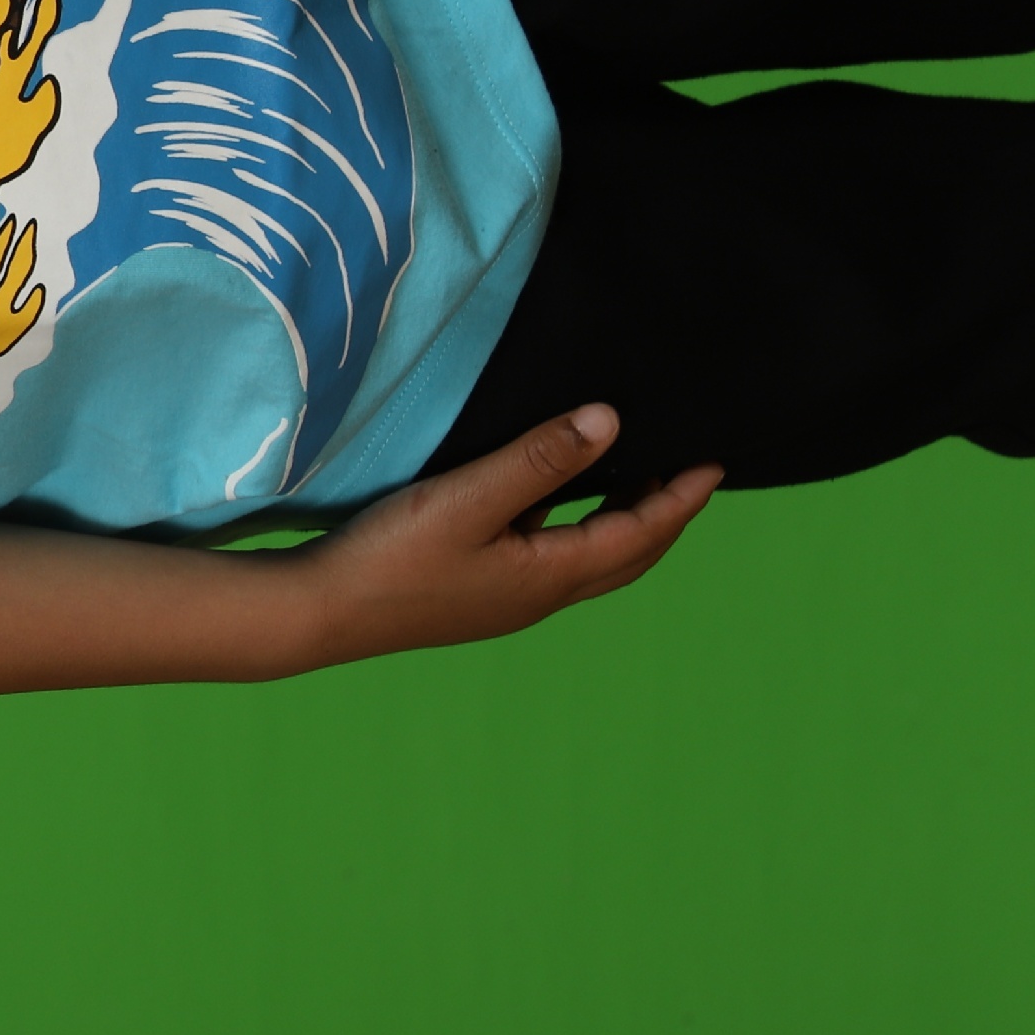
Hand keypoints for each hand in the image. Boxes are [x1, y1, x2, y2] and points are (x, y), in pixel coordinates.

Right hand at [296, 405, 719, 664]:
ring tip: (628, 479)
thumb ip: (538, 460)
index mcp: (550, 575)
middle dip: (662, 517)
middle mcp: (538, 595)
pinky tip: (546, 504)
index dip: (680, 499)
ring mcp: (505, 599)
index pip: (639, 534)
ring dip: (618, 525)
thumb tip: (610, 421)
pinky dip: (572, 530)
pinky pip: (548, 559)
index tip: (714, 463)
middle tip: (684, 473)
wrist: (320, 613)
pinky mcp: (474, 593)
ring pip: (587, 561)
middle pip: (625, 557)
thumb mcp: (469, 499)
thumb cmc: (391, 558)